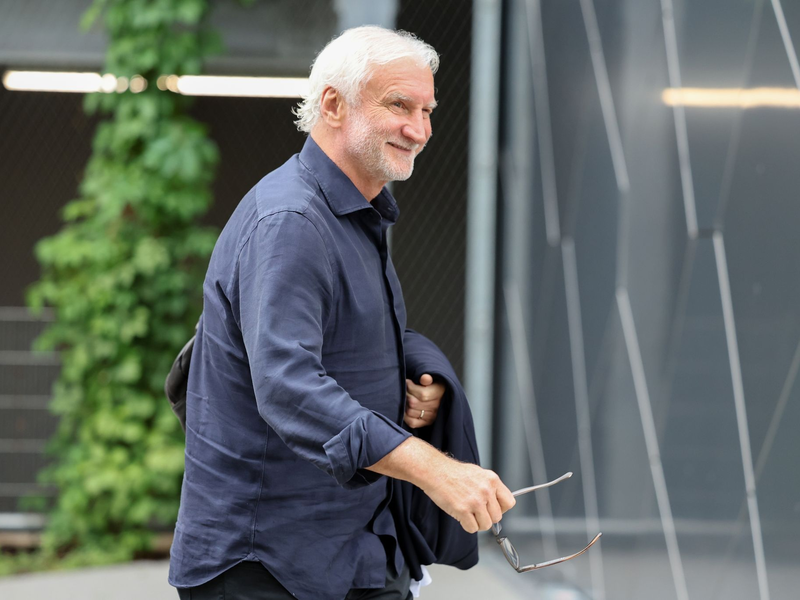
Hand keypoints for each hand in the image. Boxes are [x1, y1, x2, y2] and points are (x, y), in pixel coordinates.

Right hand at [367, 437, 515, 532]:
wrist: (435, 471)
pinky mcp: (463, 510)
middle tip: (475, 512)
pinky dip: (466, 526)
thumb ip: (489, 487)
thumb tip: (496, 503)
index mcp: (492, 480)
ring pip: (486, 525)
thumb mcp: (478, 473)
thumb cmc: (453, 473)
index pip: (509, 502)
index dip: (501, 508)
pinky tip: (460, 516)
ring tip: (468, 514)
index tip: (492, 508)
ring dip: (477, 523)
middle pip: (497, 517)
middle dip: (486, 517)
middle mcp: (486, 490)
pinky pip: (472, 528)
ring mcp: (475, 501)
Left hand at [404, 373, 443, 427]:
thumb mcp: (432, 378)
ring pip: (410, 412)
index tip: (407, 382)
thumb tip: (424, 378)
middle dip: (406, 395)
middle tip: (405, 390)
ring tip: (405, 398)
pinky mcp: (426, 423)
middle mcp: (436, 407)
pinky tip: (405, 408)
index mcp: (439, 393)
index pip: (422, 394)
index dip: (411, 387)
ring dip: (404, 404)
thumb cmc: (433, 384)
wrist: (440, 394)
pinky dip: (405, 416)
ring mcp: (431, 416)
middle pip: (413, 403)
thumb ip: (427, 378)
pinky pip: (412, 423)